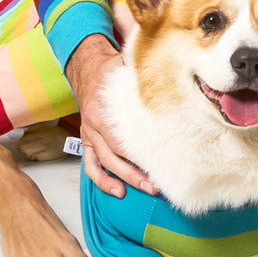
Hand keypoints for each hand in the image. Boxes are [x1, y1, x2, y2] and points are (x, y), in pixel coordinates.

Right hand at [65, 36, 153, 198]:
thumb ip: (143, 74)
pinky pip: (90, 164)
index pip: (120, 138)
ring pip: (104, 162)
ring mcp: (89, 133)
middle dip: (134, 173)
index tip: (157, 163)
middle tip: (155, 185)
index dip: (138, 154)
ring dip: (123, 179)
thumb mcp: (126, 66)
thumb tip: (170, 74)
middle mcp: (93, 123)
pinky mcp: (87, 139)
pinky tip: (116, 190)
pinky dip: (101, 180)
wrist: (88, 66)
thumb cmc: (110, 69)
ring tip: (144, 189)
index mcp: (103, 108)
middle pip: (114, 155)